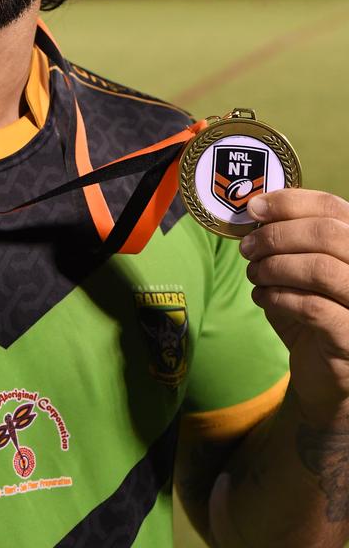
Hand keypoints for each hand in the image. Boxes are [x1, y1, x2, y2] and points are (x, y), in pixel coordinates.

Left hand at [240, 189, 348, 423]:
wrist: (325, 376)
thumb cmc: (312, 315)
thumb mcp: (299, 270)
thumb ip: (286, 239)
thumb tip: (253, 208)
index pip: (332, 206)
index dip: (289, 202)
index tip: (253, 208)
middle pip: (327, 233)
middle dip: (276, 236)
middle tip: (247, 248)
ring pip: (320, 268)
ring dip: (275, 267)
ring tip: (254, 275)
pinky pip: (313, 307)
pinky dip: (279, 297)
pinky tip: (263, 298)